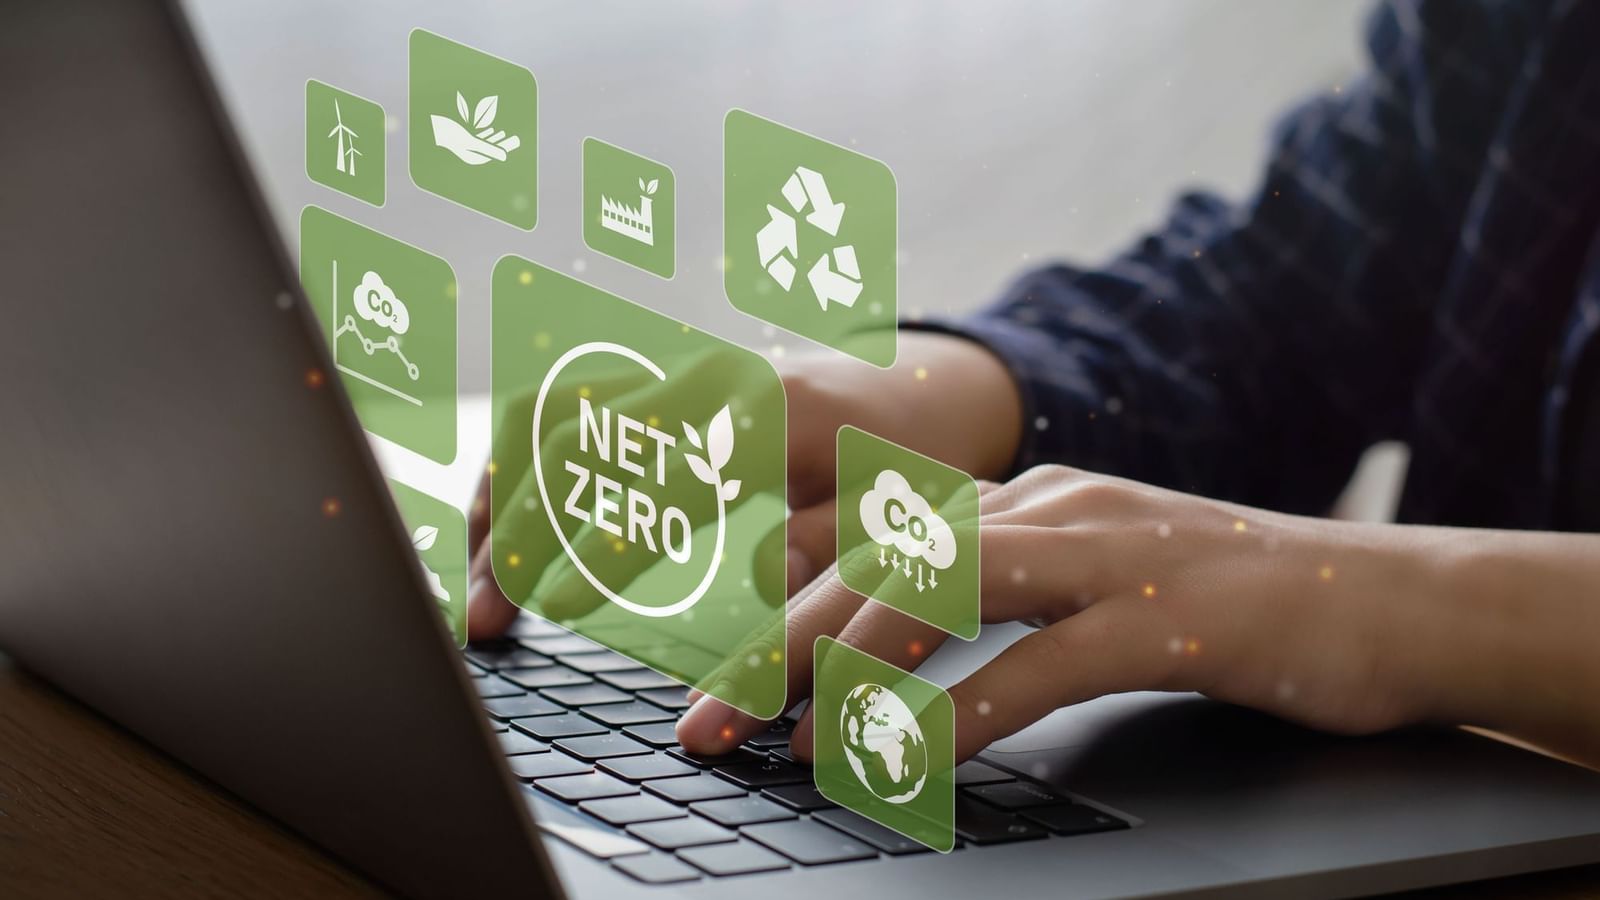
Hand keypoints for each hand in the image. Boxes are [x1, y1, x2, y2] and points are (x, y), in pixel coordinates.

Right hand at [465, 331, 1023, 638]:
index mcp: (761, 412)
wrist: (908, 393)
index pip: (659, 475)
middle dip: (519, 529)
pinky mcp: (649, 388)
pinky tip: (499, 538)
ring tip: (479, 589)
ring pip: (546, 417)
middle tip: (489, 619)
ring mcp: (667, 375)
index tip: (559, 608)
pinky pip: (555, 414)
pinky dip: (516, 473)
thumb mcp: (891, 509)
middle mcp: (700, 379)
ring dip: (500, 500)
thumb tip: (761, 577)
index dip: (606, 541)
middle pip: (573, 436)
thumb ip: (829, 542)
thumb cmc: (901, 464)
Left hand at [678, 464, 1450, 761]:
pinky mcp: (1171, 615)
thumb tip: (900, 656)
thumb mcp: (1098, 587)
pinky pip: (1042, 662)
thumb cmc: (1233, 607)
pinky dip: (964, 713)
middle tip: (714, 720)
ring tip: (789, 739)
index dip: (783, 587)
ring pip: (946, 584)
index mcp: (1033, 498)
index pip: (877, 525)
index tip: (720, 653)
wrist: (1394, 601)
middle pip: (886, 555)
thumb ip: (1005, 599)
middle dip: (785, 641)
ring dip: (852, 666)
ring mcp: (1113, 552)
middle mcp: (1056, 507)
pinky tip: (910, 761)